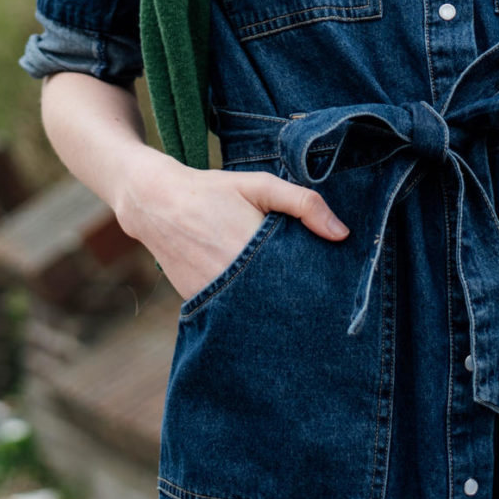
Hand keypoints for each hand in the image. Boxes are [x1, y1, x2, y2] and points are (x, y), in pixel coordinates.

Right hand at [114, 149, 348, 301]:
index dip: (317, 285)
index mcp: (253, 250)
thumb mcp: (260, 185)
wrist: (155, 203)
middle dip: (298, 300)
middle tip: (319, 298)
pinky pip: (231, 313)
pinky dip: (247, 307)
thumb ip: (303, 204)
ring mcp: (213, 298)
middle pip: (280, 303)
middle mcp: (233, 281)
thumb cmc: (213, 191)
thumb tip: (343, 234)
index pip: (298, 282)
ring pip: (256, 312)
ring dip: (273, 306)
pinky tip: (258, 297)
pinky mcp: (199, 304)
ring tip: (289, 298)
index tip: (334, 286)